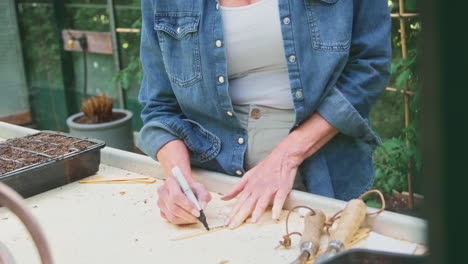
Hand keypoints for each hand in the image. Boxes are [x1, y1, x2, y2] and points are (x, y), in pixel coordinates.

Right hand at [157, 176, 210, 224]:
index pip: (177, 196)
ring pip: (172, 216)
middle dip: (188, 215)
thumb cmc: (191, 188)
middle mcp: (162, 192)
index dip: (187, 206)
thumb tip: (203, 206)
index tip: (198, 212)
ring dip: (185, 220)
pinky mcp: (161, 210)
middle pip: (173, 208)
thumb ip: (204, 195)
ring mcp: (160, 202)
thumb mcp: (200, 188)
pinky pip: (170, 220)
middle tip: (198, 218)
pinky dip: (181, 221)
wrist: (184, 187)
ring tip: (195, 219)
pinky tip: (188, 218)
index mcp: (170, 182)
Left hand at [222, 113, 337, 228]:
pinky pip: (279, 199)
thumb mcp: (248, 176)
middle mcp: (258, 189)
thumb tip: (224, 197)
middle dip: (239, 216)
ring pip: (262, 202)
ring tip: (253, 221)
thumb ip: (236, 188)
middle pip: (247, 204)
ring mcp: (270, 189)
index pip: (239, 202)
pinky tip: (274, 216)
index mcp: (249, 187)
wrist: (282, 157)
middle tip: (233, 226)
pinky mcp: (282, 189)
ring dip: (257, 212)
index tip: (226, 223)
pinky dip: (277, 207)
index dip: (232, 213)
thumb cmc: (265, 168)